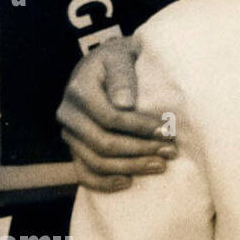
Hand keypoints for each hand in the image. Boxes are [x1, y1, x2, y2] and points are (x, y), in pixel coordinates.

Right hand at [56, 36, 171, 190]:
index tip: (168, 131)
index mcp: (80, 90)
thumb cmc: (120, 59)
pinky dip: (104, 182)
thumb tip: (124, 104)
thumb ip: (122, 75)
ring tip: (160, 166)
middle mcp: (69, 114)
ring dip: (131, 167)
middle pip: (103, 143)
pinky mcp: (75, 147)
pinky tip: (128, 182)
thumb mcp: (121, 56)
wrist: (105, 64)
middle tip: (170, 152)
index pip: (110, 117)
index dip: (140, 127)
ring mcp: (70, 133)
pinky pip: (83, 173)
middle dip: (141, 150)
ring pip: (95, 161)